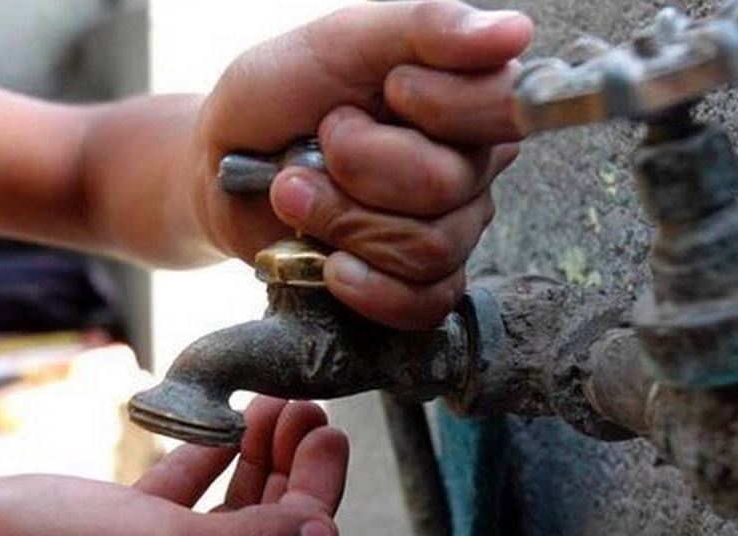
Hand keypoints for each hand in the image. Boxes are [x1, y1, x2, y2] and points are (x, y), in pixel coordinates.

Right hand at [0, 398, 346, 535]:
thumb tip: (324, 532)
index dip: (319, 492)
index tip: (331, 435)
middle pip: (269, 525)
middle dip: (293, 464)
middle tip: (306, 410)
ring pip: (231, 507)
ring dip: (256, 452)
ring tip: (271, 404)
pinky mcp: (124, 531)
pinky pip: (180, 496)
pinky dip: (203, 456)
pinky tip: (220, 421)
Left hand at [192, 0, 532, 328]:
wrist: (224, 170)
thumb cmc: (279, 98)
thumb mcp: (340, 41)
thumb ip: (423, 28)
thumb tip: (513, 35)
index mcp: (464, 98)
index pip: (504, 108)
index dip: (437, 107)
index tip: (387, 90)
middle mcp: (467, 167)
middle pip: (447, 186)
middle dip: (360, 167)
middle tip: (320, 147)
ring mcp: (448, 229)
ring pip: (428, 247)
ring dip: (342, 220)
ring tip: (299, 195)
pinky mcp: (418, 284)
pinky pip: (424, 303)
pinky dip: (368, 287)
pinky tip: (331, 264)